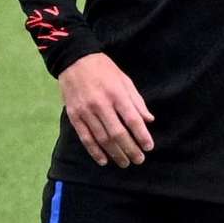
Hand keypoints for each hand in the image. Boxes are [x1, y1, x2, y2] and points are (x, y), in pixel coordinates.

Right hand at [57, 54, 152, 168]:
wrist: (74, 60)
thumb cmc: (104, 70)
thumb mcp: (125, 80)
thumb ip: (137, 101)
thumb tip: (149, 120)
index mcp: (116, 94)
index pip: (132, 119)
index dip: (142, 135)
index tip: (149, 147)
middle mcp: (101, 104)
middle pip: (118, 133)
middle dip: (130, 149)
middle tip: (139, 160)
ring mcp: (86, 111)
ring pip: (102, 138)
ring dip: (115, 153)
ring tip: (124, 163)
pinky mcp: (74, 116)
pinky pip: (85, 138)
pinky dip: (94, 151)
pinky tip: (103, 160)